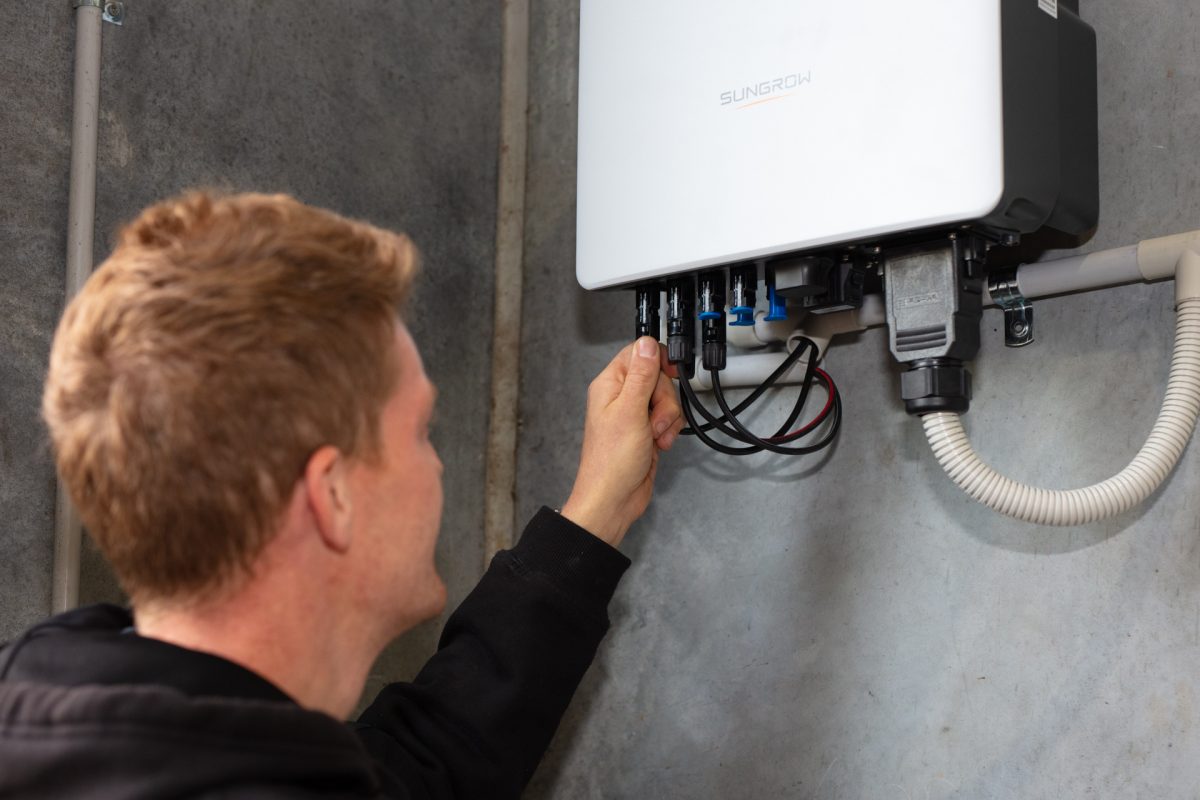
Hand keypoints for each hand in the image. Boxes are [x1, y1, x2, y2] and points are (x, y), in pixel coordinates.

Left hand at [560, 336, 683, 547]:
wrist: (614, 499)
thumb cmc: (611, 461)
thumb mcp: (630, 411)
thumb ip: (642, 375)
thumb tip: (646, 344)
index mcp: (610, 385)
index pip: (638, 354)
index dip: (657, 361)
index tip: (669, 373)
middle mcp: (620, 397)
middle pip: (657, 378)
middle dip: (663, 399)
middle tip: (652, 418)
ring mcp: (633, 415)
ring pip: (665, 400)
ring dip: (667, 418)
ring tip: (654, 435)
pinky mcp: (646, 431)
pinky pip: (667, 419)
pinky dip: (668, 431)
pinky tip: (658, 444)